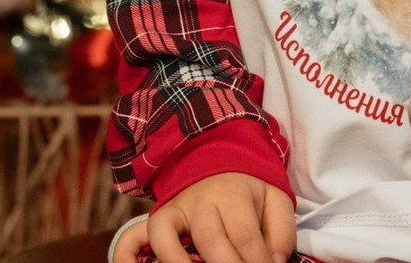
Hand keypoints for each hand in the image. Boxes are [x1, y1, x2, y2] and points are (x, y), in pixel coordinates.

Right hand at [115, 173, 295, 262]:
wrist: (217, 158)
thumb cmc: (249, 191)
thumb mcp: (275, 199)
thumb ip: (281, 232)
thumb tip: (275, 262)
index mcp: (234, 194)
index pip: (244, 235)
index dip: (256, 261)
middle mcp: (200, 201)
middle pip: (210, 241)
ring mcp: (174, 210)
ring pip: (168, 238)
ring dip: (179, 262)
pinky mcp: (157, 221)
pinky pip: (131, 239)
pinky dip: (129, 257)